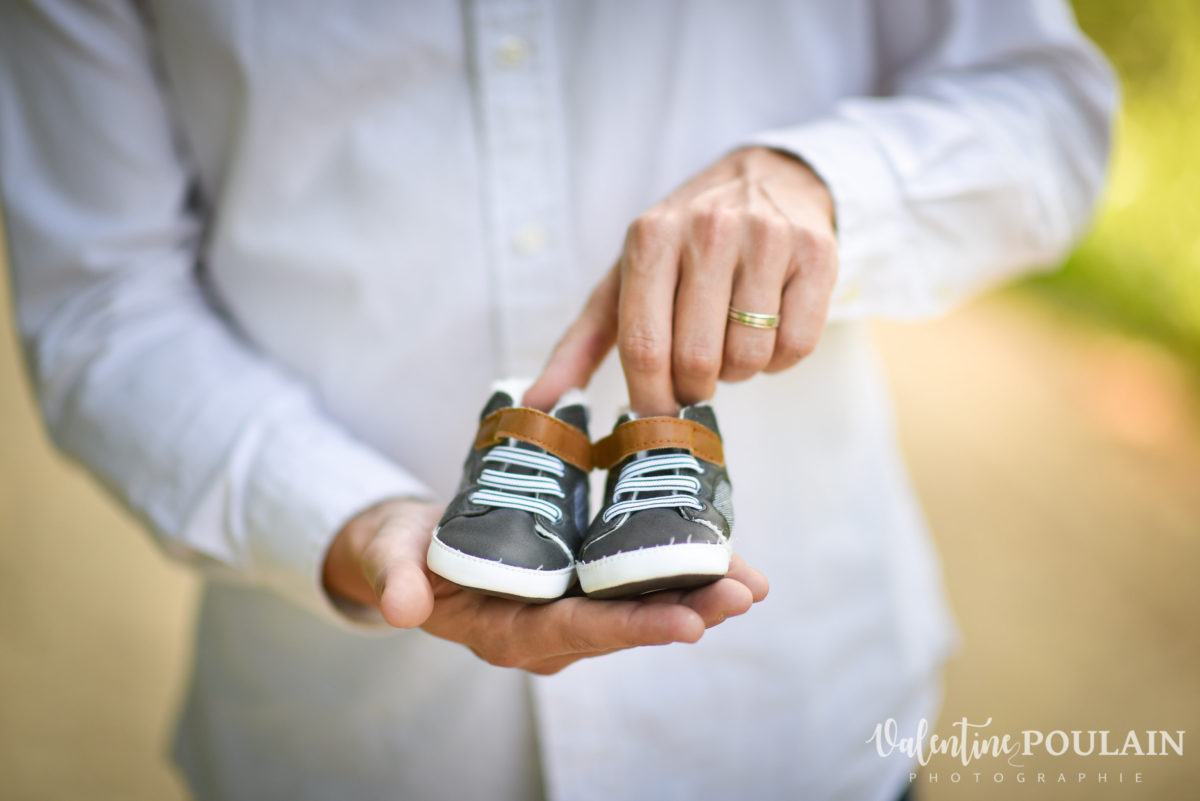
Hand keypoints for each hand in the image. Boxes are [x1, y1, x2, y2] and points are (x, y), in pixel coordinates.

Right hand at [323, 499, 768, 674]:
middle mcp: (549, 631)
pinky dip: (675, 569)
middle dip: (688, 610)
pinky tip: (722, 556)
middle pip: (625, 625)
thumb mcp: (388, 559)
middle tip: (745, 591)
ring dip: (696, 593)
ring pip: (639, 606)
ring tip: (752, 580)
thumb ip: (394, 580)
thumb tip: (402, 607)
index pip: (577, 633)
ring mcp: (568, 609)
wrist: (408, 554)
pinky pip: (633, 582)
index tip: (687, 620)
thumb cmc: (399, 554)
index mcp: (507, 632)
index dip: (632, 627)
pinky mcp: (580, 584)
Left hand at [525, 146, 836, 415]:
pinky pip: (796, 345)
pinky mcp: (817, 253)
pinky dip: (780, 358)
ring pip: (749, 357)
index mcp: (650, 237)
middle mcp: (708, 230)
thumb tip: (535, 405)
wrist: (766, 177)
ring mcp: (767, 238)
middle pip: (696, 359)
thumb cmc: (683, 244)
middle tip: (696, 374)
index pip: (644, 346)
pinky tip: (768, 329)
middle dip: (694, 388)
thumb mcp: (624, 280)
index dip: (649, 399)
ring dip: (738, 370)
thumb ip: (578, 345)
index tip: (654, 418)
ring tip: (731, 339)